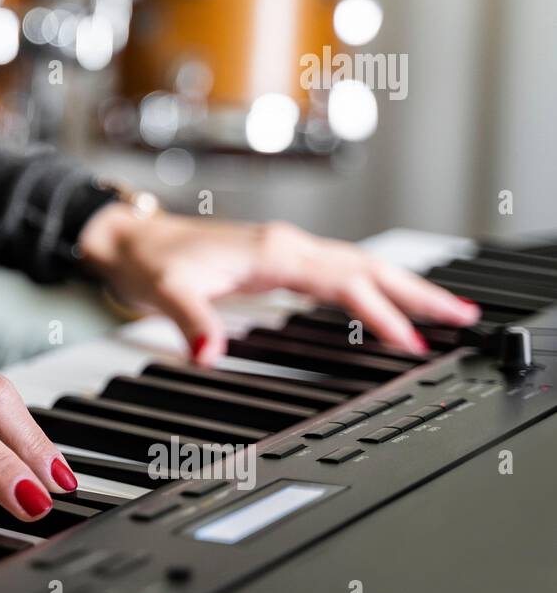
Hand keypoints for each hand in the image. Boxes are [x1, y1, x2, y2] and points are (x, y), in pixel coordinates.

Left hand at [77, 205, 479, 363]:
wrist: (129, 239)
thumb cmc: (150, 261)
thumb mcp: (168, 293)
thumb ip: (193, 323)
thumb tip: (209, 353)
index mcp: (273, 253)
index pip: (344, 283)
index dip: (380, 312)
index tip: (411, 340)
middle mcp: (286, 246)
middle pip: (366, 267)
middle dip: (416, 291)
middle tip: (462, 314)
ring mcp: (283, 250)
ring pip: (357, 265)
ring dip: (399, 285)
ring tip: (441, 308)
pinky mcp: (276, 258)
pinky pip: (337, 269)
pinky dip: (368, 284)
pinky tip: (379, 300)